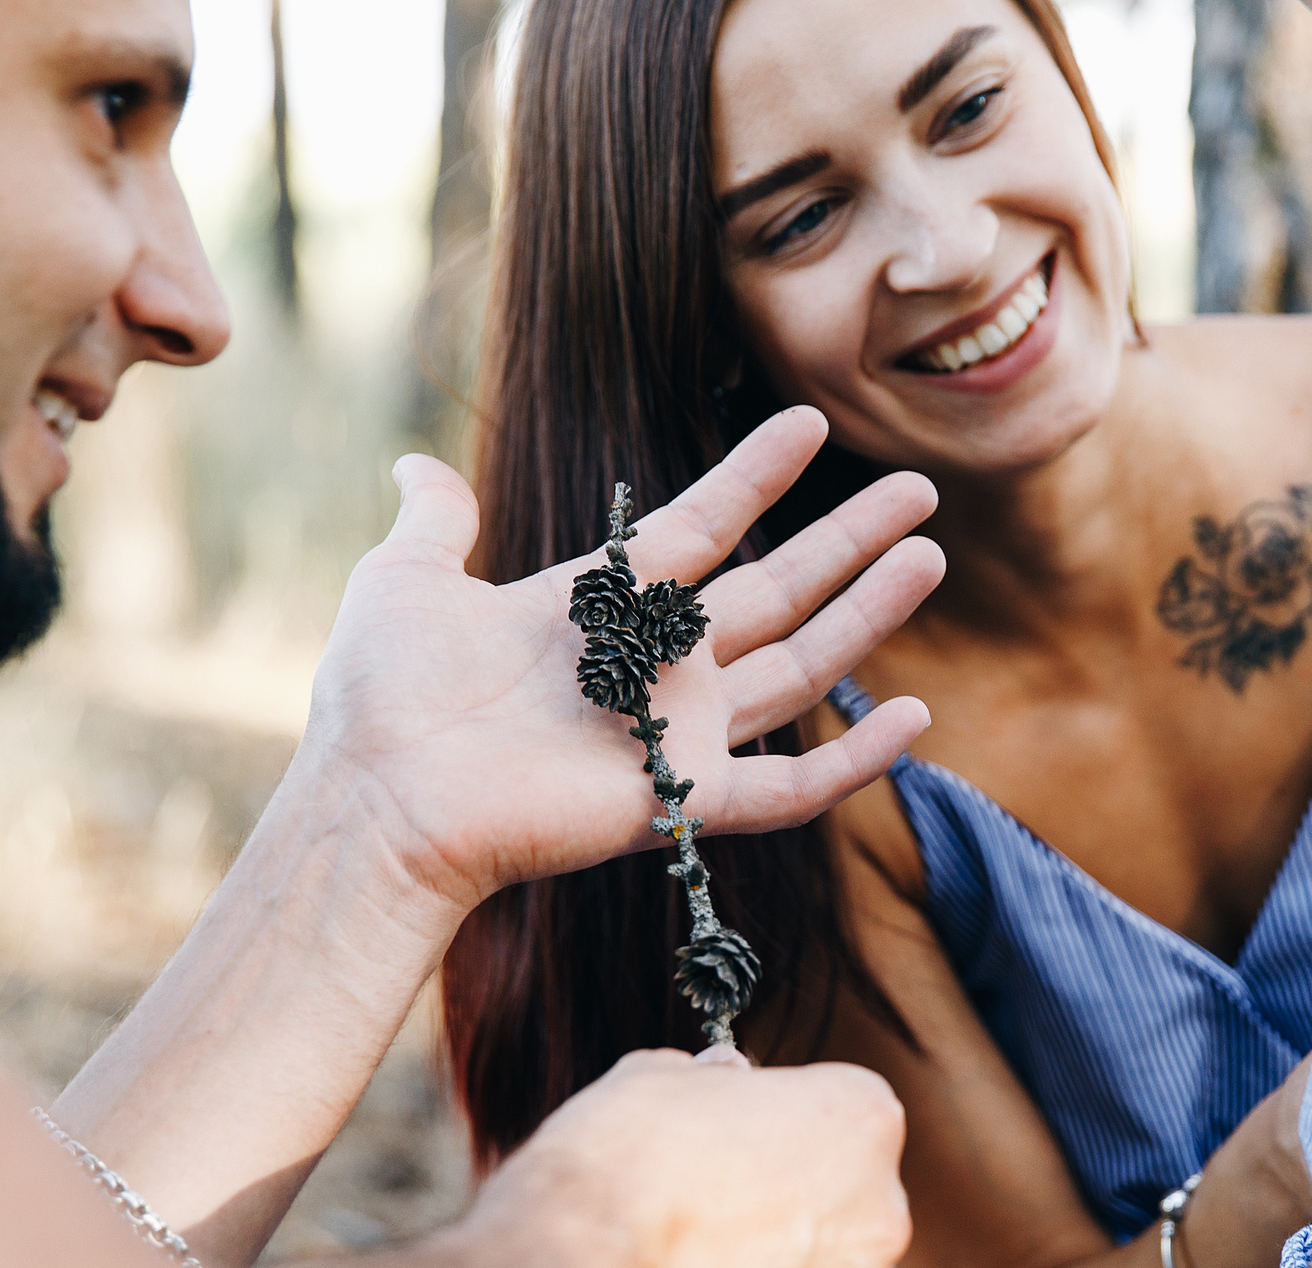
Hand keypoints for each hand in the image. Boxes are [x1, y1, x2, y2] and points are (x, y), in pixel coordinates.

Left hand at [300, 407, 944, 917]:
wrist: (381, 797)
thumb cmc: (383, 697)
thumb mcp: (406, 580)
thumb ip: (434, 522)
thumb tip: (417, 463)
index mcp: (599, 610)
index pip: (702, 529)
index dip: (754, 477)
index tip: (808, 425)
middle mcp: (652, 669)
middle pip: (776, 591)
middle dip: (848, 539)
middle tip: (920, 491)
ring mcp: (675, 735)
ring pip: (799, 669)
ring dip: (868, 615)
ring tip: (930, 554)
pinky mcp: (683, 799)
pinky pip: (789, 790)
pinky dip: (854, 761)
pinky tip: (916, 719)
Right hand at [494, 1049, 910, 1267]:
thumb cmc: (612, 1165)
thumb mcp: (657, 1078)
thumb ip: (715, 1080)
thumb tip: (727, 1080)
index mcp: (862, 1120)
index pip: (845, 1125)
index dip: (780, 1138)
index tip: (729, 1154)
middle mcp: (884, 1216)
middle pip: (846, 1217)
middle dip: (788, 1222)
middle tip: (705, 1227)